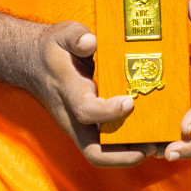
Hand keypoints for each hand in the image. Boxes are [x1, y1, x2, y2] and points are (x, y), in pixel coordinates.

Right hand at [22, 21, 158, 167]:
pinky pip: (105, 146)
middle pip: (94, 151)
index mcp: (68, 92)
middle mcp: (72, 116)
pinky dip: (126, 147)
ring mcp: (79, 125)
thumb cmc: (54, 48)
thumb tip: (90, 42)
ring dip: (129, 155)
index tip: (129, 102)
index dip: (108, 111)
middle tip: (152, 146)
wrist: (33, 62)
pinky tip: (148, 139)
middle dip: (124, 155)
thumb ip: (76, 37)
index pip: (86, 110)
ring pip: (101, 154)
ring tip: (157, 146)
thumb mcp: (63, 35)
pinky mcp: (87, 126)